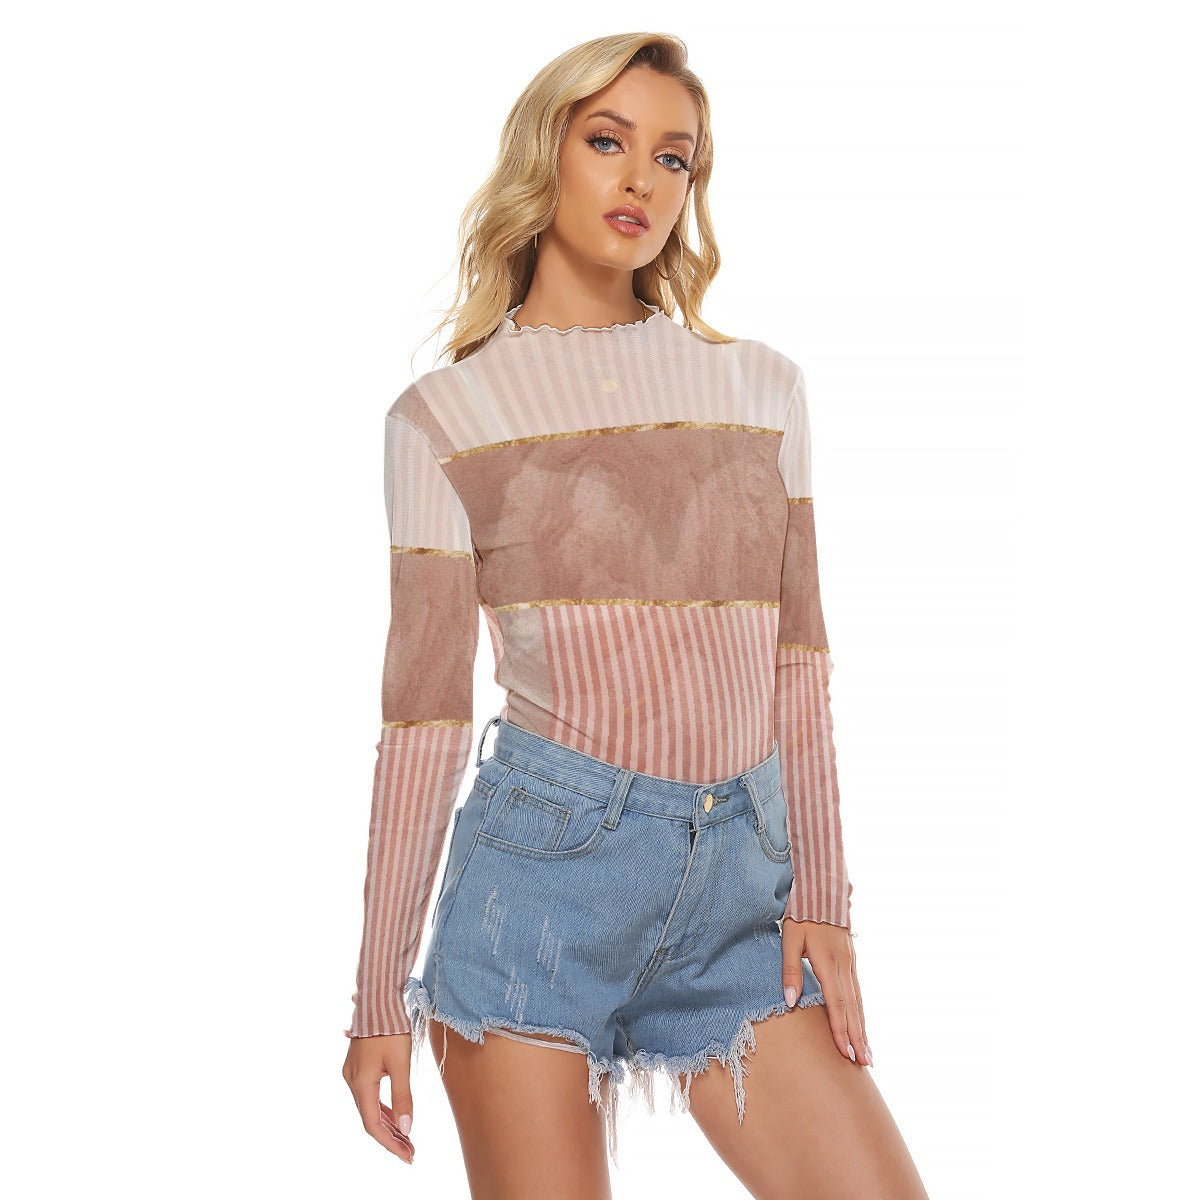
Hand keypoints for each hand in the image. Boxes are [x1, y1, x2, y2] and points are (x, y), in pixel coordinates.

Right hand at [342, 1033, 416, 1161]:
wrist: (378, 999)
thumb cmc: (391, 1028)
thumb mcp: (401, 1063)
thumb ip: (403, 1096)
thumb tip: (406, 1127)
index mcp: (361, 1083)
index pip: (373, 1125)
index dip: (390, 1143)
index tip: (408, 1156)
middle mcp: (352, 1081)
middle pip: (370, 1118)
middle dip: (391, 1136)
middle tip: (411, 1151)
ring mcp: (353, 1073)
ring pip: (369, 1107)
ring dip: (388, 1123)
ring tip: (407, 1138)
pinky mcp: (358, 1066)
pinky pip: (369, 1094)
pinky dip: (383, 1107)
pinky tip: (396, 1115)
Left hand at [781, 917, 873, 1066]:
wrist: (822, 891)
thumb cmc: (801, 915)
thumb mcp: (790, 938)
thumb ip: (790, 970)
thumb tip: (790, 1002)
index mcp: (829, 963)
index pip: (837, 1004)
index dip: (841, 1030)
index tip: (846, 1054)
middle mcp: (845, 966)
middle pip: (853, 1008)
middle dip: (858, 1037)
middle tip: (866, 1064)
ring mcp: (851, 963)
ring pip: (859, 1002)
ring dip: (863, 1028)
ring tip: (869, 1053)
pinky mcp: (851, 960)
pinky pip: (858, 992)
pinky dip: (861, 1012)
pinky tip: (862, 1024)